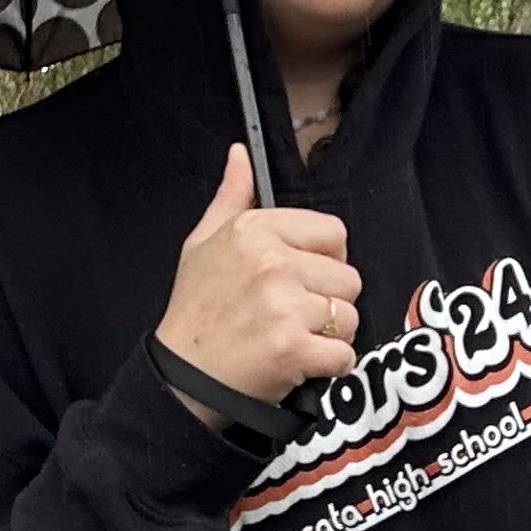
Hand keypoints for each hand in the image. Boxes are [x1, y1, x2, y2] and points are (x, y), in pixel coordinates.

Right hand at [154, 144, 364, 413]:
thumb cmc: (195, 309)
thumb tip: (241, 153)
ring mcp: (285, 307)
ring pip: (349, 317)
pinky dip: (329, 366)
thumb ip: (231, 196)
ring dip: (330, 335)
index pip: (334, 232)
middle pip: (348, 278)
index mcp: (254, 231)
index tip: (306, 277)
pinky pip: (344, 355)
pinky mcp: (294, 350)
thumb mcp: (202, 243)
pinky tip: (300, 363)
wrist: (181, 376)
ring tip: (294, 338)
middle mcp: (272, 264)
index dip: (327, 259)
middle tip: (294, 315)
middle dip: (329, 300)